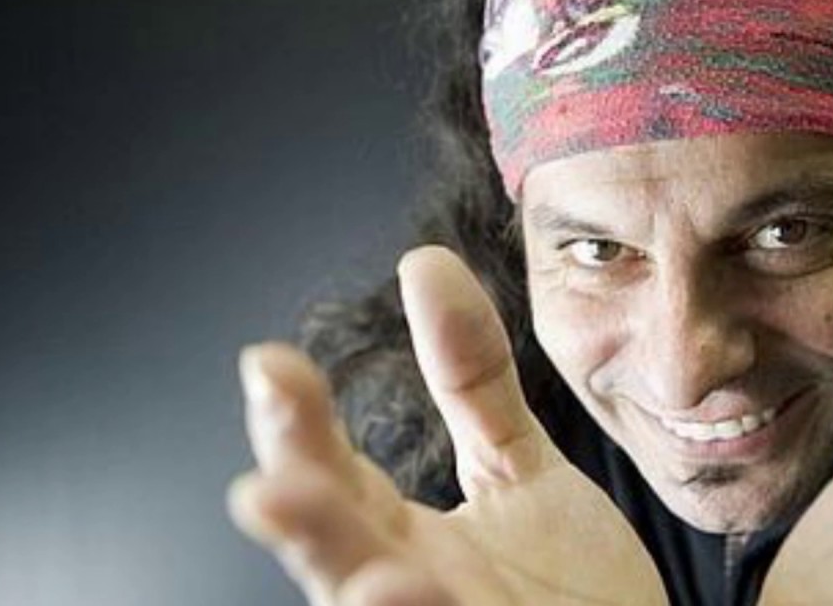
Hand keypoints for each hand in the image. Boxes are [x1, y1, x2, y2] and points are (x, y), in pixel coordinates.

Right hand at [227, 247, 666, 605]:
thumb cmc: (567, 578)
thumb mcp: (516, 465)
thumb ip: (470, 377)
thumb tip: (424, 261)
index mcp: (402, 540)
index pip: (333, 479)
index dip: (298, 429)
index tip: (269, 363)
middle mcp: (411, 590)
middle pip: (338, 559)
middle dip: (305, 525)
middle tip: (266, 485)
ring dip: (367, 602)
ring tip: (371, 579)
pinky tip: (411, 596)